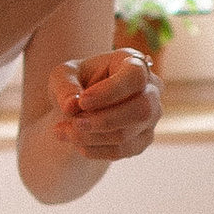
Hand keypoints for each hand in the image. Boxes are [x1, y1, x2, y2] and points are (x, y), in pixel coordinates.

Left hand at [55, 47, 161, 161]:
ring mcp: (150, 117)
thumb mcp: (62, 76)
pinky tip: (76, 143)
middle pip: (141, 110)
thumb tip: (71, 107)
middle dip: (104, 121)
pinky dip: (94, 150)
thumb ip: (65, 86)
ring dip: (91, 137)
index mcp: (133, 63)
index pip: (134, 77)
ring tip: (63, 132)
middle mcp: (151, 89)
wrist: (81, 105)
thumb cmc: (75, 82)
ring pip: (127, 134)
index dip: (111, 91)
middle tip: (75, 123)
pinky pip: (121, 151)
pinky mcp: (143, 139)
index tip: (82, 101)